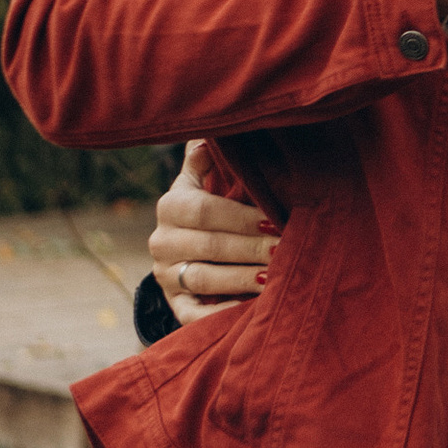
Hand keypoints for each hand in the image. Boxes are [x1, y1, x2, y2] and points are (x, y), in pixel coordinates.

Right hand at [148, 140, 277, 321]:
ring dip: (242, 279)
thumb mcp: (204, 179)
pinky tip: (249, 309)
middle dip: (251, 248)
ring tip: (275, 277)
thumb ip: (208, 157)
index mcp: (170, 206)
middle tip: (286, 249)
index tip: (274, 221)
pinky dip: (220, 314)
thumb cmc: (211, 206)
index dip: (241, 217)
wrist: (187, 251)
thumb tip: (210, 132)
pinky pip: (193, 315)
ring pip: (203, 278)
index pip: (204, 210)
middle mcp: (161, 242)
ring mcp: (166, 276)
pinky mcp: (174, 306)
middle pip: (209, 246)